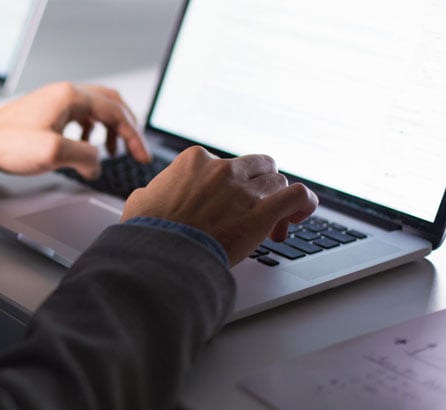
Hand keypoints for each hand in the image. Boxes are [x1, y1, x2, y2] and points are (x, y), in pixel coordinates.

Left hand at [0, 82, 149, 178]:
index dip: (134, 136)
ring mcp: (55, 101)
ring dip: (108, 129)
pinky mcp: (46, 112)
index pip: (116, 112)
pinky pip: (78, 117)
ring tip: (109, 152)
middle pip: (110, 103)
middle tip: (134, 149)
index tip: (141, 156)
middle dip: (126, 127)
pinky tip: (83, 148)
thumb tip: (97, 165)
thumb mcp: (54, 154)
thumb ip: (85, 158)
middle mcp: (65, 94)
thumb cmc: (8, 144)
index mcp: (71, 97)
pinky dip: (89, 132)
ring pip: (95, 109)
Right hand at [121, 146, 317, 265]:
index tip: (227, 204)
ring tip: (274, 223)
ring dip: (277, 200)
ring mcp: (243, 190)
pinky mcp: (260, 213)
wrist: (159, 255)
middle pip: (258, 166)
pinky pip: (298, 196)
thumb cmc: (147, 232)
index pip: (226, 162)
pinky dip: (304, 203)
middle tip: (254, 208)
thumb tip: (151, 195)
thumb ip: (154, 191)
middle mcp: (222, 169)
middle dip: (259, 185)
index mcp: (194, 160)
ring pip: (278, 182)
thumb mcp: (140, 201)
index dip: (232, 184)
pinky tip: (299, 216)